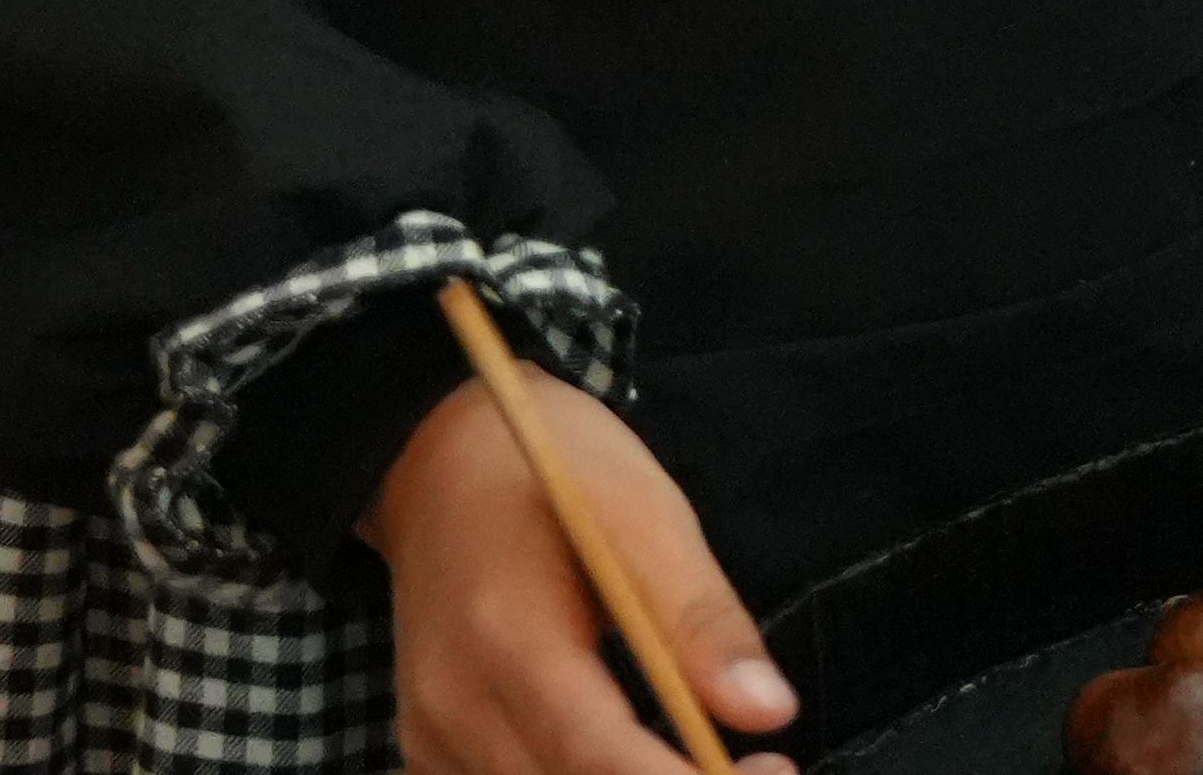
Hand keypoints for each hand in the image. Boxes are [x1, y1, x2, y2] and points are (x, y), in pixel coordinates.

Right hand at [365, 363, 791, 774]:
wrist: (438, 460)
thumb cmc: (552, 473)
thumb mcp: (644, 513)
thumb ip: (700, 618)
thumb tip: (769, 711)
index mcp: (507, 639)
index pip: (596, 756)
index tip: (771, 771)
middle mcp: (452, 708)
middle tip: (762, 768)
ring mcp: (432, 736)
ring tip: (710, 761)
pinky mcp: (431, 749)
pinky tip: (639, 763)